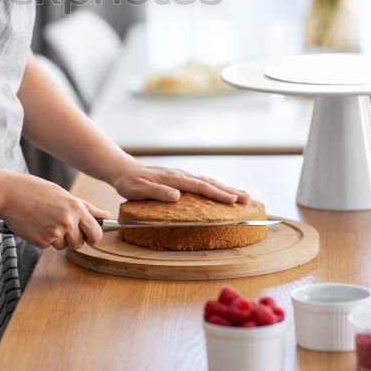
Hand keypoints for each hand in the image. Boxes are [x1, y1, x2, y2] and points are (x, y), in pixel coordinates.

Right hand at [0, 172, 111, 250]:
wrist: (11, 194)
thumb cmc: (37, 191)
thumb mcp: (65, 195)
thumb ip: (86, 207)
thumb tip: (106, 214)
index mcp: (77, 208)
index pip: (96, 233)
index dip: (92, 236)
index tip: (86, 234)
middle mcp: (68, 221)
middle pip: (80, 244)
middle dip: (73, 239)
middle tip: (60, 226)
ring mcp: (55, 232)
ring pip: (63, 246)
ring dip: (57, 239)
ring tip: (45, 221)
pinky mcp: (41, 241)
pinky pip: (48, 246)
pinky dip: (43, 239)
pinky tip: (36, 225)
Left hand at [110, 158, 250, 204]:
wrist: (123, 169)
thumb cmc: (129, 182)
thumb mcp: (138, 189)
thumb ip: (156, 192)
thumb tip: (177, 196)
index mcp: (173, 179)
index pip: (199, 186)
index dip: (216, 193)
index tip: (232, 200)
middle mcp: (180, 175)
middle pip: (209, 182)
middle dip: (229, 190)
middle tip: (248, 198)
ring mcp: (181, 175)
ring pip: (207, 181)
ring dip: (226, 188)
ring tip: (244, 195)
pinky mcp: (180, 178)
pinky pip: (201, 182)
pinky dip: (215, 186)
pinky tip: (223, 191)